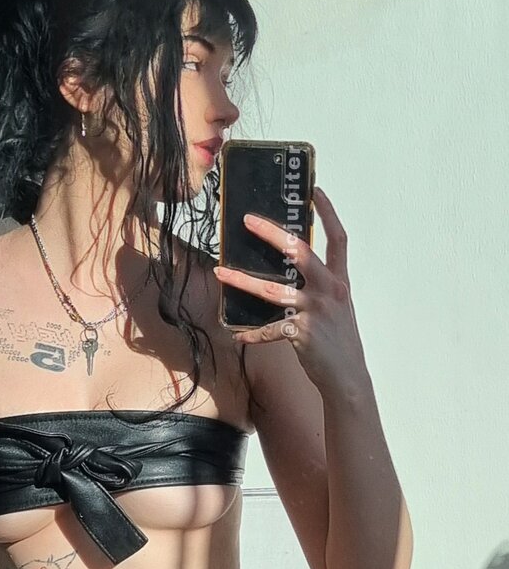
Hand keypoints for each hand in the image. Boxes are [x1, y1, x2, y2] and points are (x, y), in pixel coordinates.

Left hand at [213, 186, 369, 395]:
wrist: (348, 377)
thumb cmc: (339, 341)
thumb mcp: (338, 307)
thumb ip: (321, 286)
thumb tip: (294, 269)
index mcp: (339, 281)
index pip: (338, 239)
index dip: (328, 213)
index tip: (315, 191)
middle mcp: (329, 291)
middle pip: (300, 252)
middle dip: (272, 234)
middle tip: (247, 220)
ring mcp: (315, 311)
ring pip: (273, 289)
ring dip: (242, 281)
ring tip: (220, 272)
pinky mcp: (302, 333)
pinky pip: (269, 330)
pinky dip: (252, 334)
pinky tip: (237, 335)